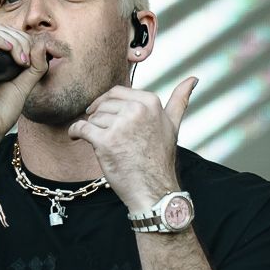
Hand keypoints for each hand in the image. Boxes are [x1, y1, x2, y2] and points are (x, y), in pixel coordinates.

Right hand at [0, 25, 56, 162]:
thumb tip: (41, 44)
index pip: (6, 35)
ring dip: (9, 39)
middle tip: (26, 59)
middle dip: (18, 39)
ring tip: (20, 58)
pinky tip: (9, 51)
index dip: (22, 40)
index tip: (32, 59)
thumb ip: (35, 69)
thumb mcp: (24, 87)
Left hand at [66, 77, 199, 209]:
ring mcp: (120, 125)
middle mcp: (136, 110)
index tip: (105, 114)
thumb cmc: (160, 160)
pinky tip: (77, 137)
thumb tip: (194, 78)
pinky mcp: (105, 141)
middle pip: (103, 105)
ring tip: (104, 145)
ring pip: (93, 117)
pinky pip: (81, 128)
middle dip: (101, 119)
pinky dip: (76, 132)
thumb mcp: (172, 125)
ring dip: (93, 130)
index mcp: (150, 102)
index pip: (117, 92)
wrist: (153, 191)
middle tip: (107, 136)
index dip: (108, 104)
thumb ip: (180, 100)